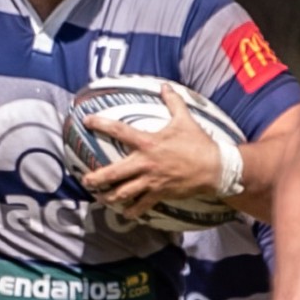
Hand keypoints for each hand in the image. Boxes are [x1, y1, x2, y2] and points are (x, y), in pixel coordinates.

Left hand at [81, 89, 224, 216]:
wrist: (215, 168)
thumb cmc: (198, 143)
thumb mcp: (185, 120)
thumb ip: (173, 102)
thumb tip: (165, 86)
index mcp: (148, 142)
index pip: (119, 131)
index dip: (100, 124)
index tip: (86, 121)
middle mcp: (145, 163)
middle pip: (114, 173)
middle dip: (96, 178)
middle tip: (85, 180)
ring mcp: (151, 181)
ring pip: (124, 193)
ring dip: (109, 197)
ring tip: (101, 198)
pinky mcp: (160, 193)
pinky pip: (141, 206)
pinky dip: (132, 211)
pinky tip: (124, 213)